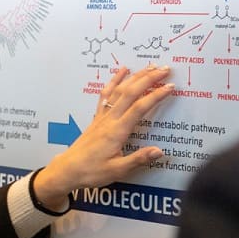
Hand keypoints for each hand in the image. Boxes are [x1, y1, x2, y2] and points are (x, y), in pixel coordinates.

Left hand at [33, 65, 173, 207]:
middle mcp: (109, 120)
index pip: (139, 108)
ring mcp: (102, 116)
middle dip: (148, 79)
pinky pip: (106, 94)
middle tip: (165, 69)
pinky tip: (121, 71)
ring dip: (135, 77)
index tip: (170, 86)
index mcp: (117, 131)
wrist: (68, 170)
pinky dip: (115, 81)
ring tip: (149, 66)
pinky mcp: (97, 117)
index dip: (155, 96)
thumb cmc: (92, 171)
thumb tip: (160, 151)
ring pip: (119, 91)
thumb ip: (138, 159)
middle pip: (130, 93)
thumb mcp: (118, 170)